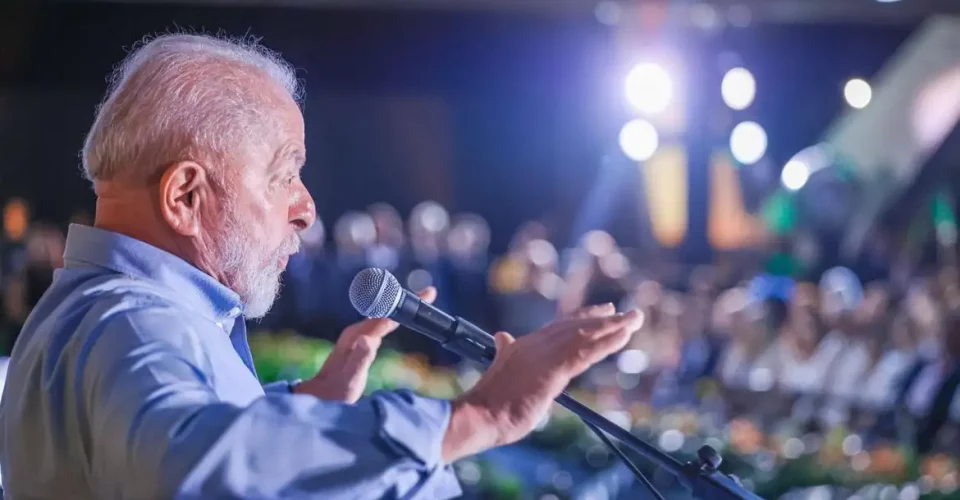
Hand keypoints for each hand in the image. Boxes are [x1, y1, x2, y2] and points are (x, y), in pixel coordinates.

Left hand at [294, 287, 437, 402]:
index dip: (405, 306)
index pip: (385, 316)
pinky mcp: (360, 342)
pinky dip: (393, 318)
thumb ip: (359, 359)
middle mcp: (357, 332)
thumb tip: (369, 338)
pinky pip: (380, 324)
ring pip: (383, 315)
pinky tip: (399, 318)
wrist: (320, 395)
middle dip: (407, 300)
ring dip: (401, 307)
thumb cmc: (336, 391)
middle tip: (429, 294)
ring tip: (420, 300)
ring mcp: (358, 336)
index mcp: (358, 336)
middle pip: (385, 311)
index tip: (424, 296)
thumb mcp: (350, 378)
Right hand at [442, 303, 640, 462]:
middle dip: (604, 319)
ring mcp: (544, 355)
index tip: (603, 310)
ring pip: (585, 335)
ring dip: (613, 327)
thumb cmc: (488, 403)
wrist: (478, 415)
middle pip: (576, 326)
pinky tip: (623, 335)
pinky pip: (585, 353)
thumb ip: (506, 352)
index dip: (583, 317)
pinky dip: (606, 343)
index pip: (559, 326)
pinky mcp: (552, 371)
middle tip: (629, 313)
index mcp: (524, 345)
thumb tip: (502, 337)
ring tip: (635, 319)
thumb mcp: (500, 371)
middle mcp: (536, 344)